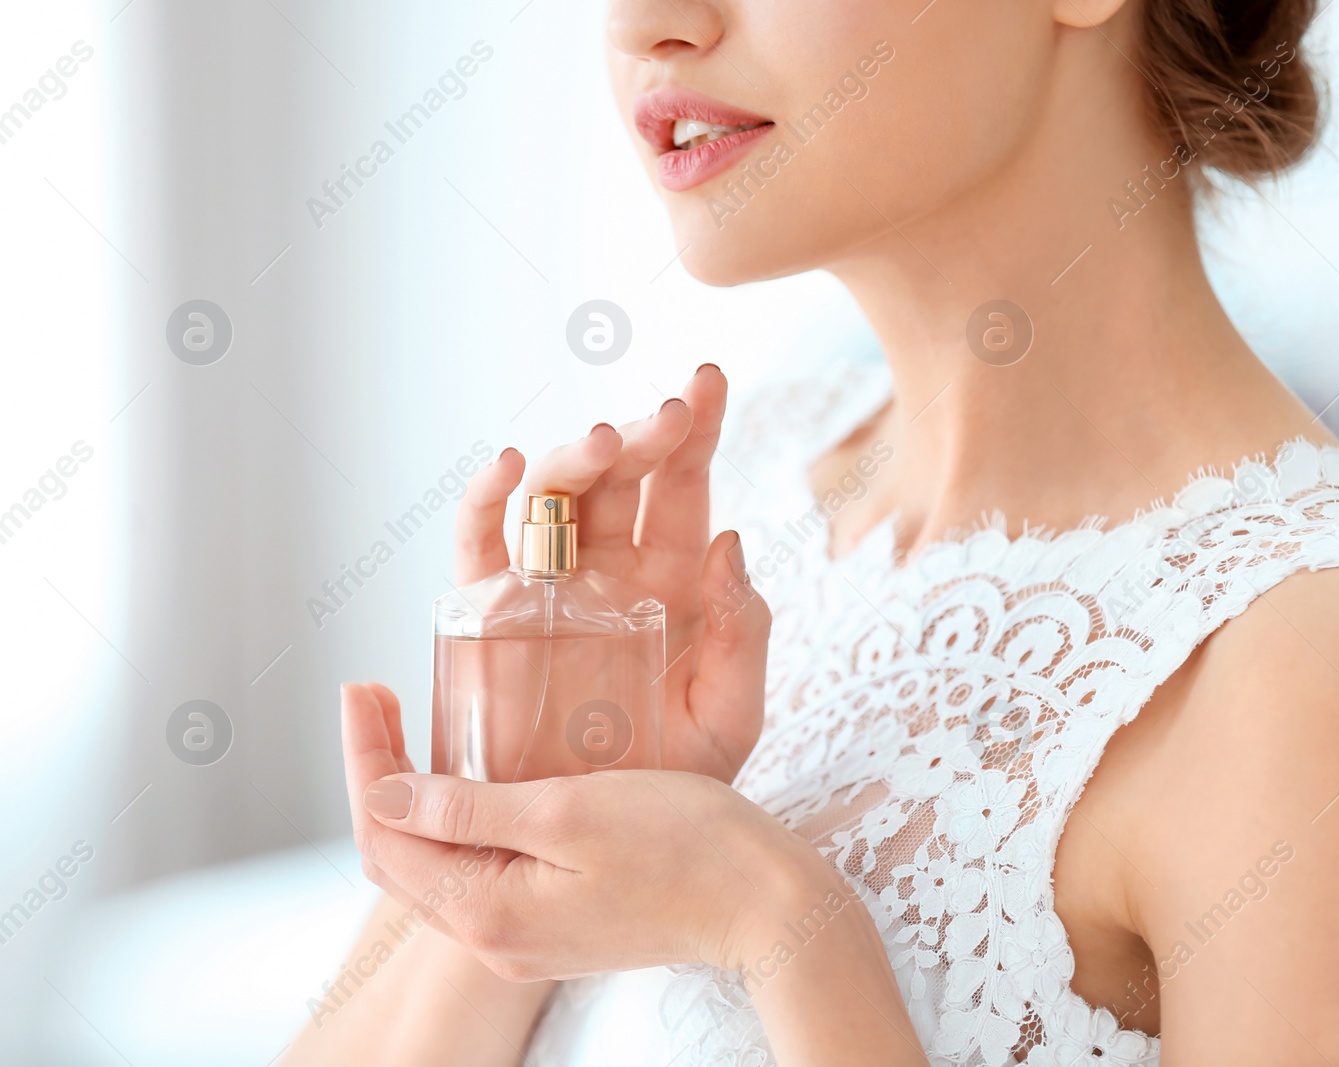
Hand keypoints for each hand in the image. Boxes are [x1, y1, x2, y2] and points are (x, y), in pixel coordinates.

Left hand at [343, 683, 835, 982]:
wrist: (765, 906)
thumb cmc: (685, 847)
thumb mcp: (568, 810)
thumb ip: (469, 807)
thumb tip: (385, 792)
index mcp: (490, 911)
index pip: (384, 835)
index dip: (362, 758)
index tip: (361, 689)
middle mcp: (496, 939)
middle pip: (398, 857)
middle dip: (373, 775)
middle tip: (373, 700)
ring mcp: (525, 939)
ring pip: (435, 867)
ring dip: (410, 799)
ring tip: (405, 728)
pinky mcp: (556, 924)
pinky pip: (479, 874)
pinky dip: (456, 822)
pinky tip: (467, 777)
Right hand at [453, 365, 768, 781]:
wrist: (603, 851)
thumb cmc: (676, 784)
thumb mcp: (731, 717)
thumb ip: (743, 635)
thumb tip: (732, 541)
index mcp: (673, 580)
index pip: (683, 487)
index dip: (695, 430)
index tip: (708, 381)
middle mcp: (606, 570)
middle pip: (617, 478)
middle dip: (641, 437)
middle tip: (664, 418)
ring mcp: (545, 587)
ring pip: (551, 497)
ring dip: (573, 459)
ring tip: (602, 443)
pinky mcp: (487, 615)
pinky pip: (479, 544)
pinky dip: (486, 499)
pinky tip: (510, 467)